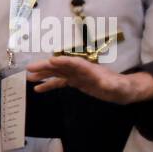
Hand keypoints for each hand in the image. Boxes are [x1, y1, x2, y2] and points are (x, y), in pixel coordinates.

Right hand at [26, 57, 152, 103]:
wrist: (124, 89)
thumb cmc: (122, 88)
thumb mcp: (118, 87)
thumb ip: (111, 84)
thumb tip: (105, 83)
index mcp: (90, 69)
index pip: (75, 63)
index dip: (63, 62)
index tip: (51, 61)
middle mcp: (81, 69)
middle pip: (61, 66)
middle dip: (46, 66)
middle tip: (30, 68)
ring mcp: (77, 75)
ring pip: (57, 72)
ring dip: (43, 74)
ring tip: (28, 77)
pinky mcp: (76, 82)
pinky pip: (60, 82)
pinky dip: (49, 84)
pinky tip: (38, 89)